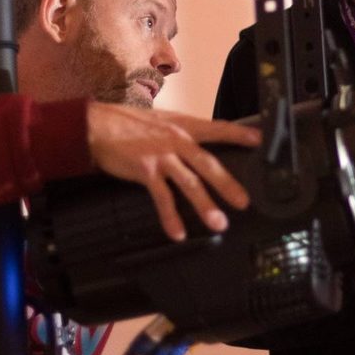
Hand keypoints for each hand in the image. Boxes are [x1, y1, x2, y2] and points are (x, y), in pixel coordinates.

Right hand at [85, 101, 259, 240]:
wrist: (96, 125)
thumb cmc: (127, 123)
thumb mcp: (161, 120)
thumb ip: (180, 133)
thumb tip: (197, 146)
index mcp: (183, 126)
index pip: (217, 128)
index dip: (239, 134)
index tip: (259, 141)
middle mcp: (176, 139)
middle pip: (208, 163)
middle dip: (228, 183)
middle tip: (244, 202)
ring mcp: (161, 155)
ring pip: (189, 183)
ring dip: (205, 205)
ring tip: (219, 224)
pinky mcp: (145, 170)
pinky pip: (162, 197)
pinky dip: (170, 217)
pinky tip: (178, 233)